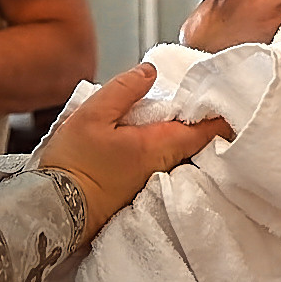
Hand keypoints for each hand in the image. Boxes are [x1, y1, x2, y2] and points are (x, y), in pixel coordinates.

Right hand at [32, 61, 232, 242]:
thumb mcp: (92, 115)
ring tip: (179, 106)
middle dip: (202, 117)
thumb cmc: (73, 164)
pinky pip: (163, 159)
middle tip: (204, 94)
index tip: (224, 95)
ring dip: (183, 130)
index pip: (204, 129)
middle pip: (195, 138)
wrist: (56, 209)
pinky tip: (153, 130)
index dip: (219, 112)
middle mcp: (162, 164)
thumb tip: (150, 72)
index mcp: (158, 145)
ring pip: (179, 149)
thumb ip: (124, 90)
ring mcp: (152, 178)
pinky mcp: (139, 186)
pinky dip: (166, 143)